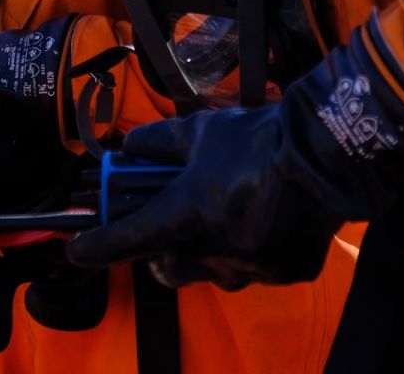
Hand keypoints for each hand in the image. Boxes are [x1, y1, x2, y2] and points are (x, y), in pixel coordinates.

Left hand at [67, 18, 403, 288]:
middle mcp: (212, 252)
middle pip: (170, 267)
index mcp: (185, 217)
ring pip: (216, 270)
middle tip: (170, 225)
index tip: (77, 249)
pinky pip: (258, 268)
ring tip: (229, 212)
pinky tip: (267, 217)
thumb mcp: (200, 131)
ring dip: (212, 248)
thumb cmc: (256, 139)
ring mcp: (251, 269)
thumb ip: (157, 141)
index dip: (97, 246)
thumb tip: (128, 145)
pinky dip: (254, 248)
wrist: (326, 153)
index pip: (127, 241)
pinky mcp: (285, 273)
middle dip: (163, 251)